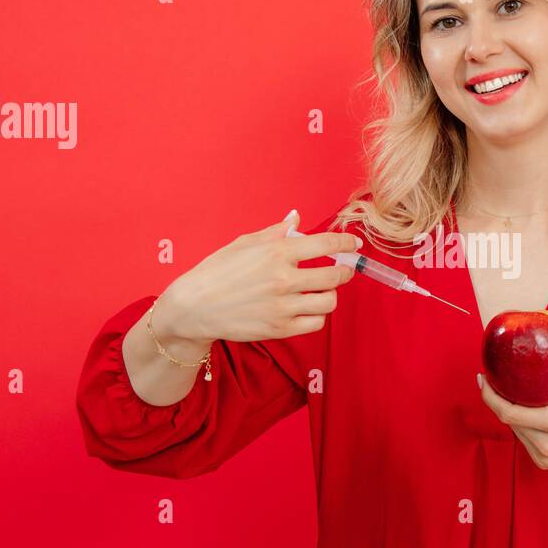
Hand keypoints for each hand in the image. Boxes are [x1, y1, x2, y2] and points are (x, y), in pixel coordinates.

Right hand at [158, 210, 363, 344]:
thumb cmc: (216, 271)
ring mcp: (283, 306)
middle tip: (341, 272)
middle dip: (343, 273)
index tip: (354, 244)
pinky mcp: (280, 329)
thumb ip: (275, 233)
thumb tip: (296, 217)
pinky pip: (316, 323)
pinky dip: (316, 316)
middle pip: (334, 277)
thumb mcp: (243, 244)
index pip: (326, 245)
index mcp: (277, 252)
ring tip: (320, 292)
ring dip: (330, 296)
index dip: (345, 243)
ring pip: (329, 302)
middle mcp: (284, 279)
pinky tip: (307, 309)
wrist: (193, 307)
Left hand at [477, 350, 547, 470]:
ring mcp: (545, 457)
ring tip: (504, 388)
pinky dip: (519, 422)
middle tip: (491, 377)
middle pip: (507, 419)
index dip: (490, 396)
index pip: (510, 412)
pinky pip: (522, 438)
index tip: (483, 376)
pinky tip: (521, 407)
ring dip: (507, 410)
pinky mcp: (544, 463)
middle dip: (495, 398)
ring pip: (513, 429)